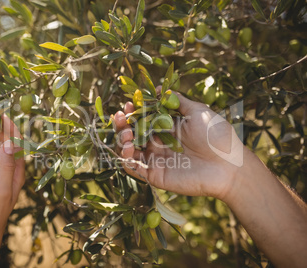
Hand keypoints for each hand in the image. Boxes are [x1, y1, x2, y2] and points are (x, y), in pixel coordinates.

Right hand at [114, 93, 243, 199]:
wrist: (228, 166)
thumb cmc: (217, 136)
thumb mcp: (197, 111)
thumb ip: (177, 101)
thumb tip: (159, 89)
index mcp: (167, 128)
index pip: (143, 119)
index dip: (133, 112)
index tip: (128, 104)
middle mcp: (158, 143)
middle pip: (132, 134)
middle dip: (122, 125)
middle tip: (121, 118)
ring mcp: (156, 160)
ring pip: (129, 151)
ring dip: (121, 141)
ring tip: (126, 134)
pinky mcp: (155, 175)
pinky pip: (134, 169)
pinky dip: (125, 159)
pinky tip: (128, 149)